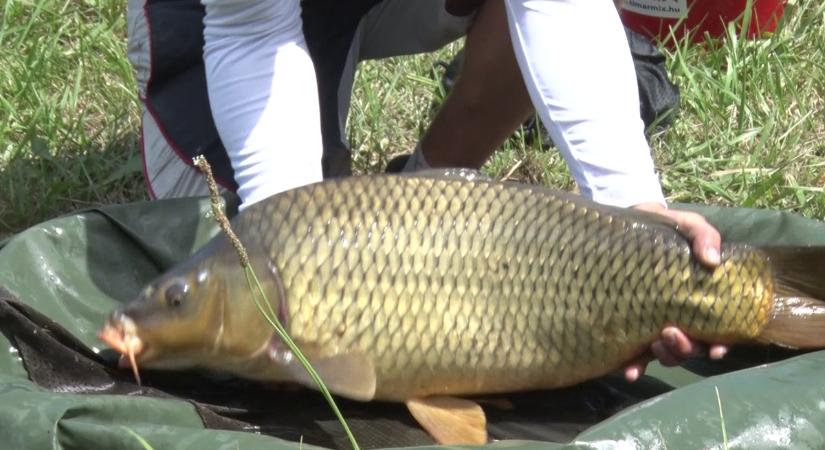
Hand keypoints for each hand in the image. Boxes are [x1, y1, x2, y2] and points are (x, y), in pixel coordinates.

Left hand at [622, 202, 727, 381]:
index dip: (720, 344)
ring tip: (655, 342)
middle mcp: (681, 316)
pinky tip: (630, 372)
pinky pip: (636, 354)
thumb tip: (713, 260)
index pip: (719, 329)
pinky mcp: (631, 326)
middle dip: (686, 348)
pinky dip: (636, 366)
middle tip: (671, 332)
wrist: (621, 229)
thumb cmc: (659, 227)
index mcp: (699, 298)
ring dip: (666, 356)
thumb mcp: (683, 224)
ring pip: (668, 353)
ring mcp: (655, 323)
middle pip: (693, 346)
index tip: (716, 348)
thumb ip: (702, 234)